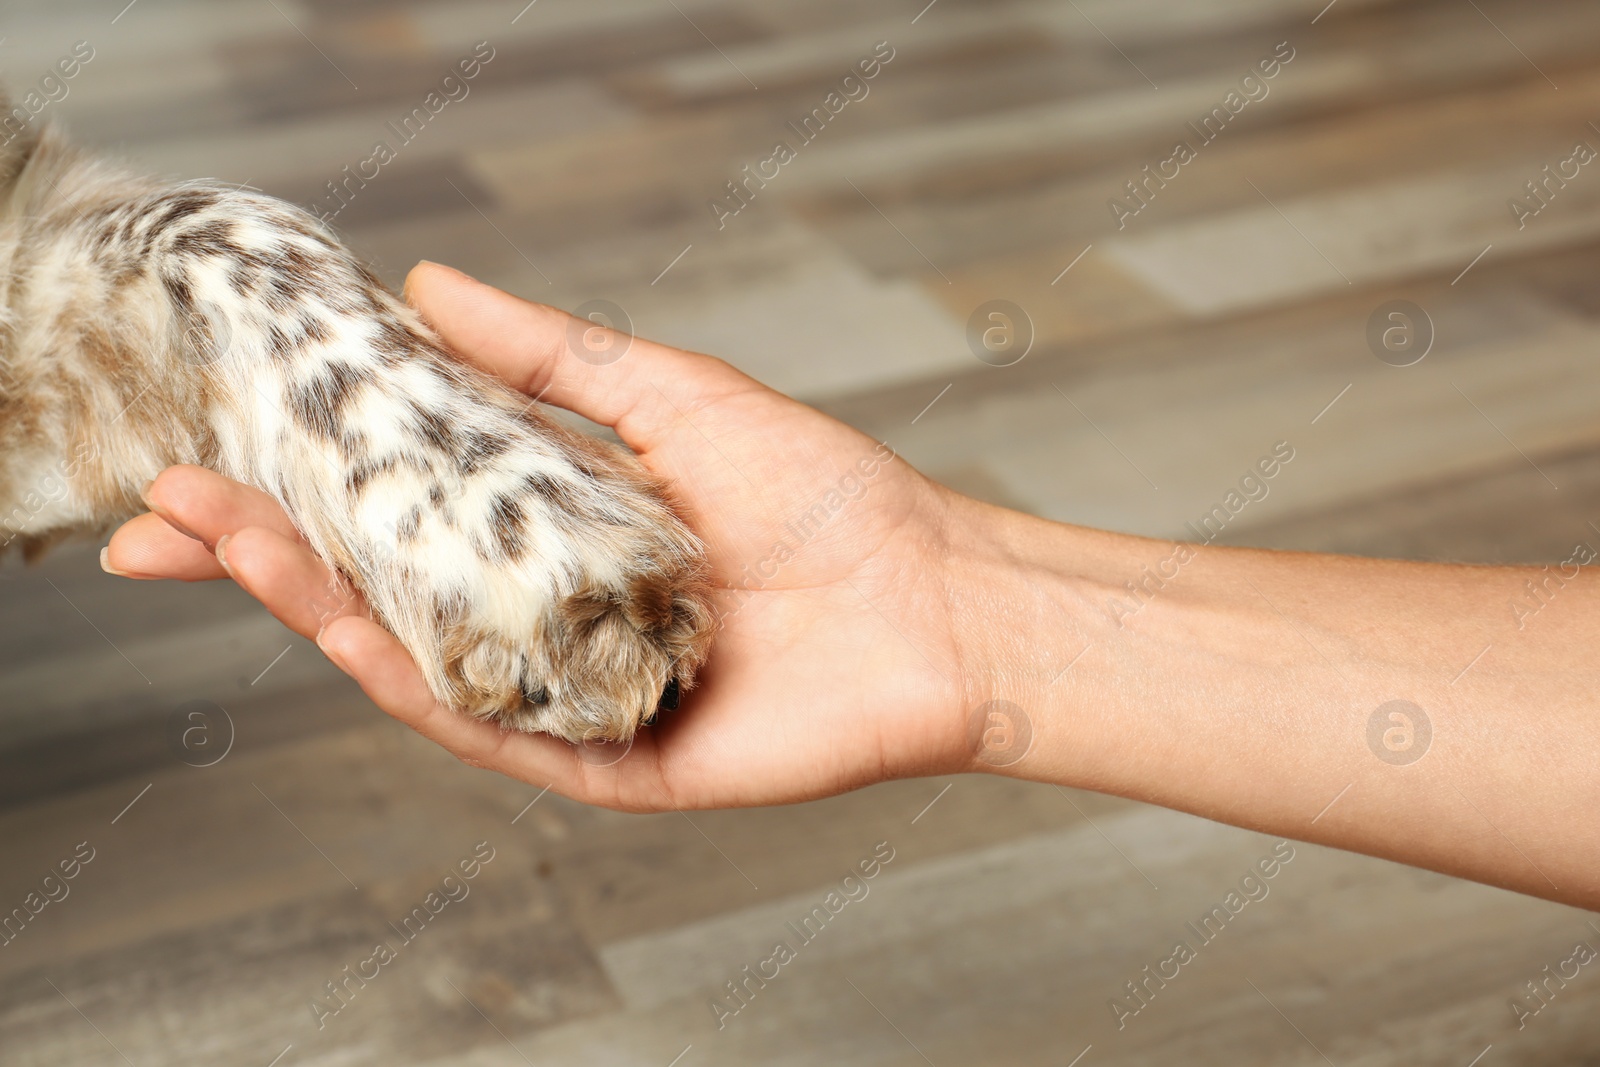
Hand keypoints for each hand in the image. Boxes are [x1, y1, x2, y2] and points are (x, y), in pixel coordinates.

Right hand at [106, 262, 984, 809]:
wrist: (938, 601)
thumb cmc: (826, 495)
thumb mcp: (672, 397)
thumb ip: (551, 356)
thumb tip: (430, 284)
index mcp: (557, 538)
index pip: (404, 515)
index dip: (302, 490)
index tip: (206, 458)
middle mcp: (551, 620)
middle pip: (388, 595)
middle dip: (271, 556)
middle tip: (169, 511)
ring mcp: (572, 696)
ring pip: (421, 666)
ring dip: (315, 609)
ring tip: (228, 545)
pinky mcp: (609, 766)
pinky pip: (495, 735)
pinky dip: (418, 689)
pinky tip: (344, 636)